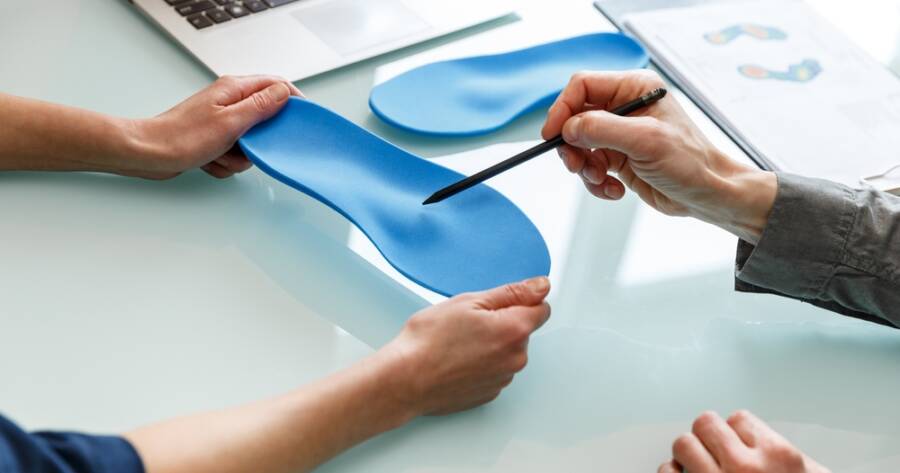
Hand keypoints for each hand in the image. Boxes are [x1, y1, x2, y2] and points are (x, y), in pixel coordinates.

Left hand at [128, 75, 302, 179]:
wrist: (149, 154)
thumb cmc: (181, 137)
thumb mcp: (231, 122)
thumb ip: (261, 106)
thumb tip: (284, 93)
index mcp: (234, 89)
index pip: (276, 85)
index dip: (293, 101)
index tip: (302, 119)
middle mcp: (229, 101)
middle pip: (265, 118)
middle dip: (259, 140)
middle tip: (247, 145)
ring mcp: (221, 120)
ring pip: (251, 141)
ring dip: (239, 155)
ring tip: (220, 153)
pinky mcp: (214, 138)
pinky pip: (235, 153)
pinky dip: (225, 162)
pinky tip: (210, 160)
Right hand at [379, 277, 551, 415]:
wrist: (406, 379)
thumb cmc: (429, 340)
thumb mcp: (469, 301)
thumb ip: (512, 292)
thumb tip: (541, 286)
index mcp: (514, 330)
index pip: (542, 308)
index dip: (521, 300)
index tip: (498, 303)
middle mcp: (516, 358)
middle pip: (523, 331)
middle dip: (503, 322)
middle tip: (469, 322)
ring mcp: (503, 379)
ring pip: (507, 351)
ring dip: (492, 344)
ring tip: (459, 343)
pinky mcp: (490, 393)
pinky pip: (495, 370)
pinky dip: (482, 364)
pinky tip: (458, 360)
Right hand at [541, 70, 775, 243]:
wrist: (706, 195)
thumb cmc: (689, 162)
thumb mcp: (645, 140)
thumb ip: (602, 129)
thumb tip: (568, 128)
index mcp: (634, 88)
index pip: (582, 87)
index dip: (563, 109)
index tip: (552, 135)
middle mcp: (625, 107)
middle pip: (575, 118)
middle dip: (572, 145)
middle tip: (577, 166)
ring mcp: (620, 133)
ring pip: (579, 145)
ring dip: (585, 168)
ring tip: (602, 180)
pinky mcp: (618, 158)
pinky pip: (590, 167)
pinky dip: (596, 182)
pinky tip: (615, 190)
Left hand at [659, 411, 829, 472]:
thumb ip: (788, 454)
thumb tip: (769, 440)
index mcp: (779, 458)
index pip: (739, 418)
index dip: (737, 434)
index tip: (740, 447)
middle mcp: (745, 468)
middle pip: (706, 423)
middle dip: (709, 438)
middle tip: (714, 453)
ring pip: (684, 444)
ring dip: (688, 455)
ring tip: (697, 466)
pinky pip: (666, 472)